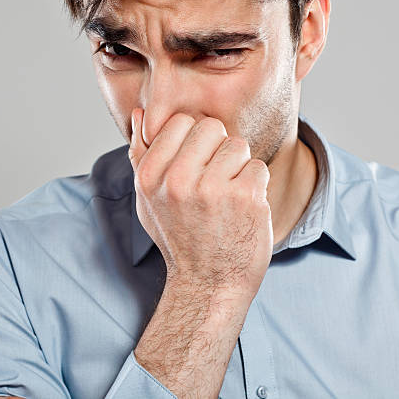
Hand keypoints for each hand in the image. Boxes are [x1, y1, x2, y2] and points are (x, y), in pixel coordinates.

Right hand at [128, 108, 273, 300]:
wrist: (208, 285)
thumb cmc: (178, 237)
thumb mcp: (148, 199)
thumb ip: (141, 155)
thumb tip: (140, 112)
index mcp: (151, 175)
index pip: (181, 121)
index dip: (194, 141)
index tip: (195, 166)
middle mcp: (178, 180)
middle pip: (212, 127)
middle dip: (218, 150)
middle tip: (214, 181)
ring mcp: (212, 188)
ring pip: (238, 145)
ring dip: (238, 168)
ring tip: (227, 197)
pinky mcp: (245, 197)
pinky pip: (258, 167)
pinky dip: (256, 186)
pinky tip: (242, 209)